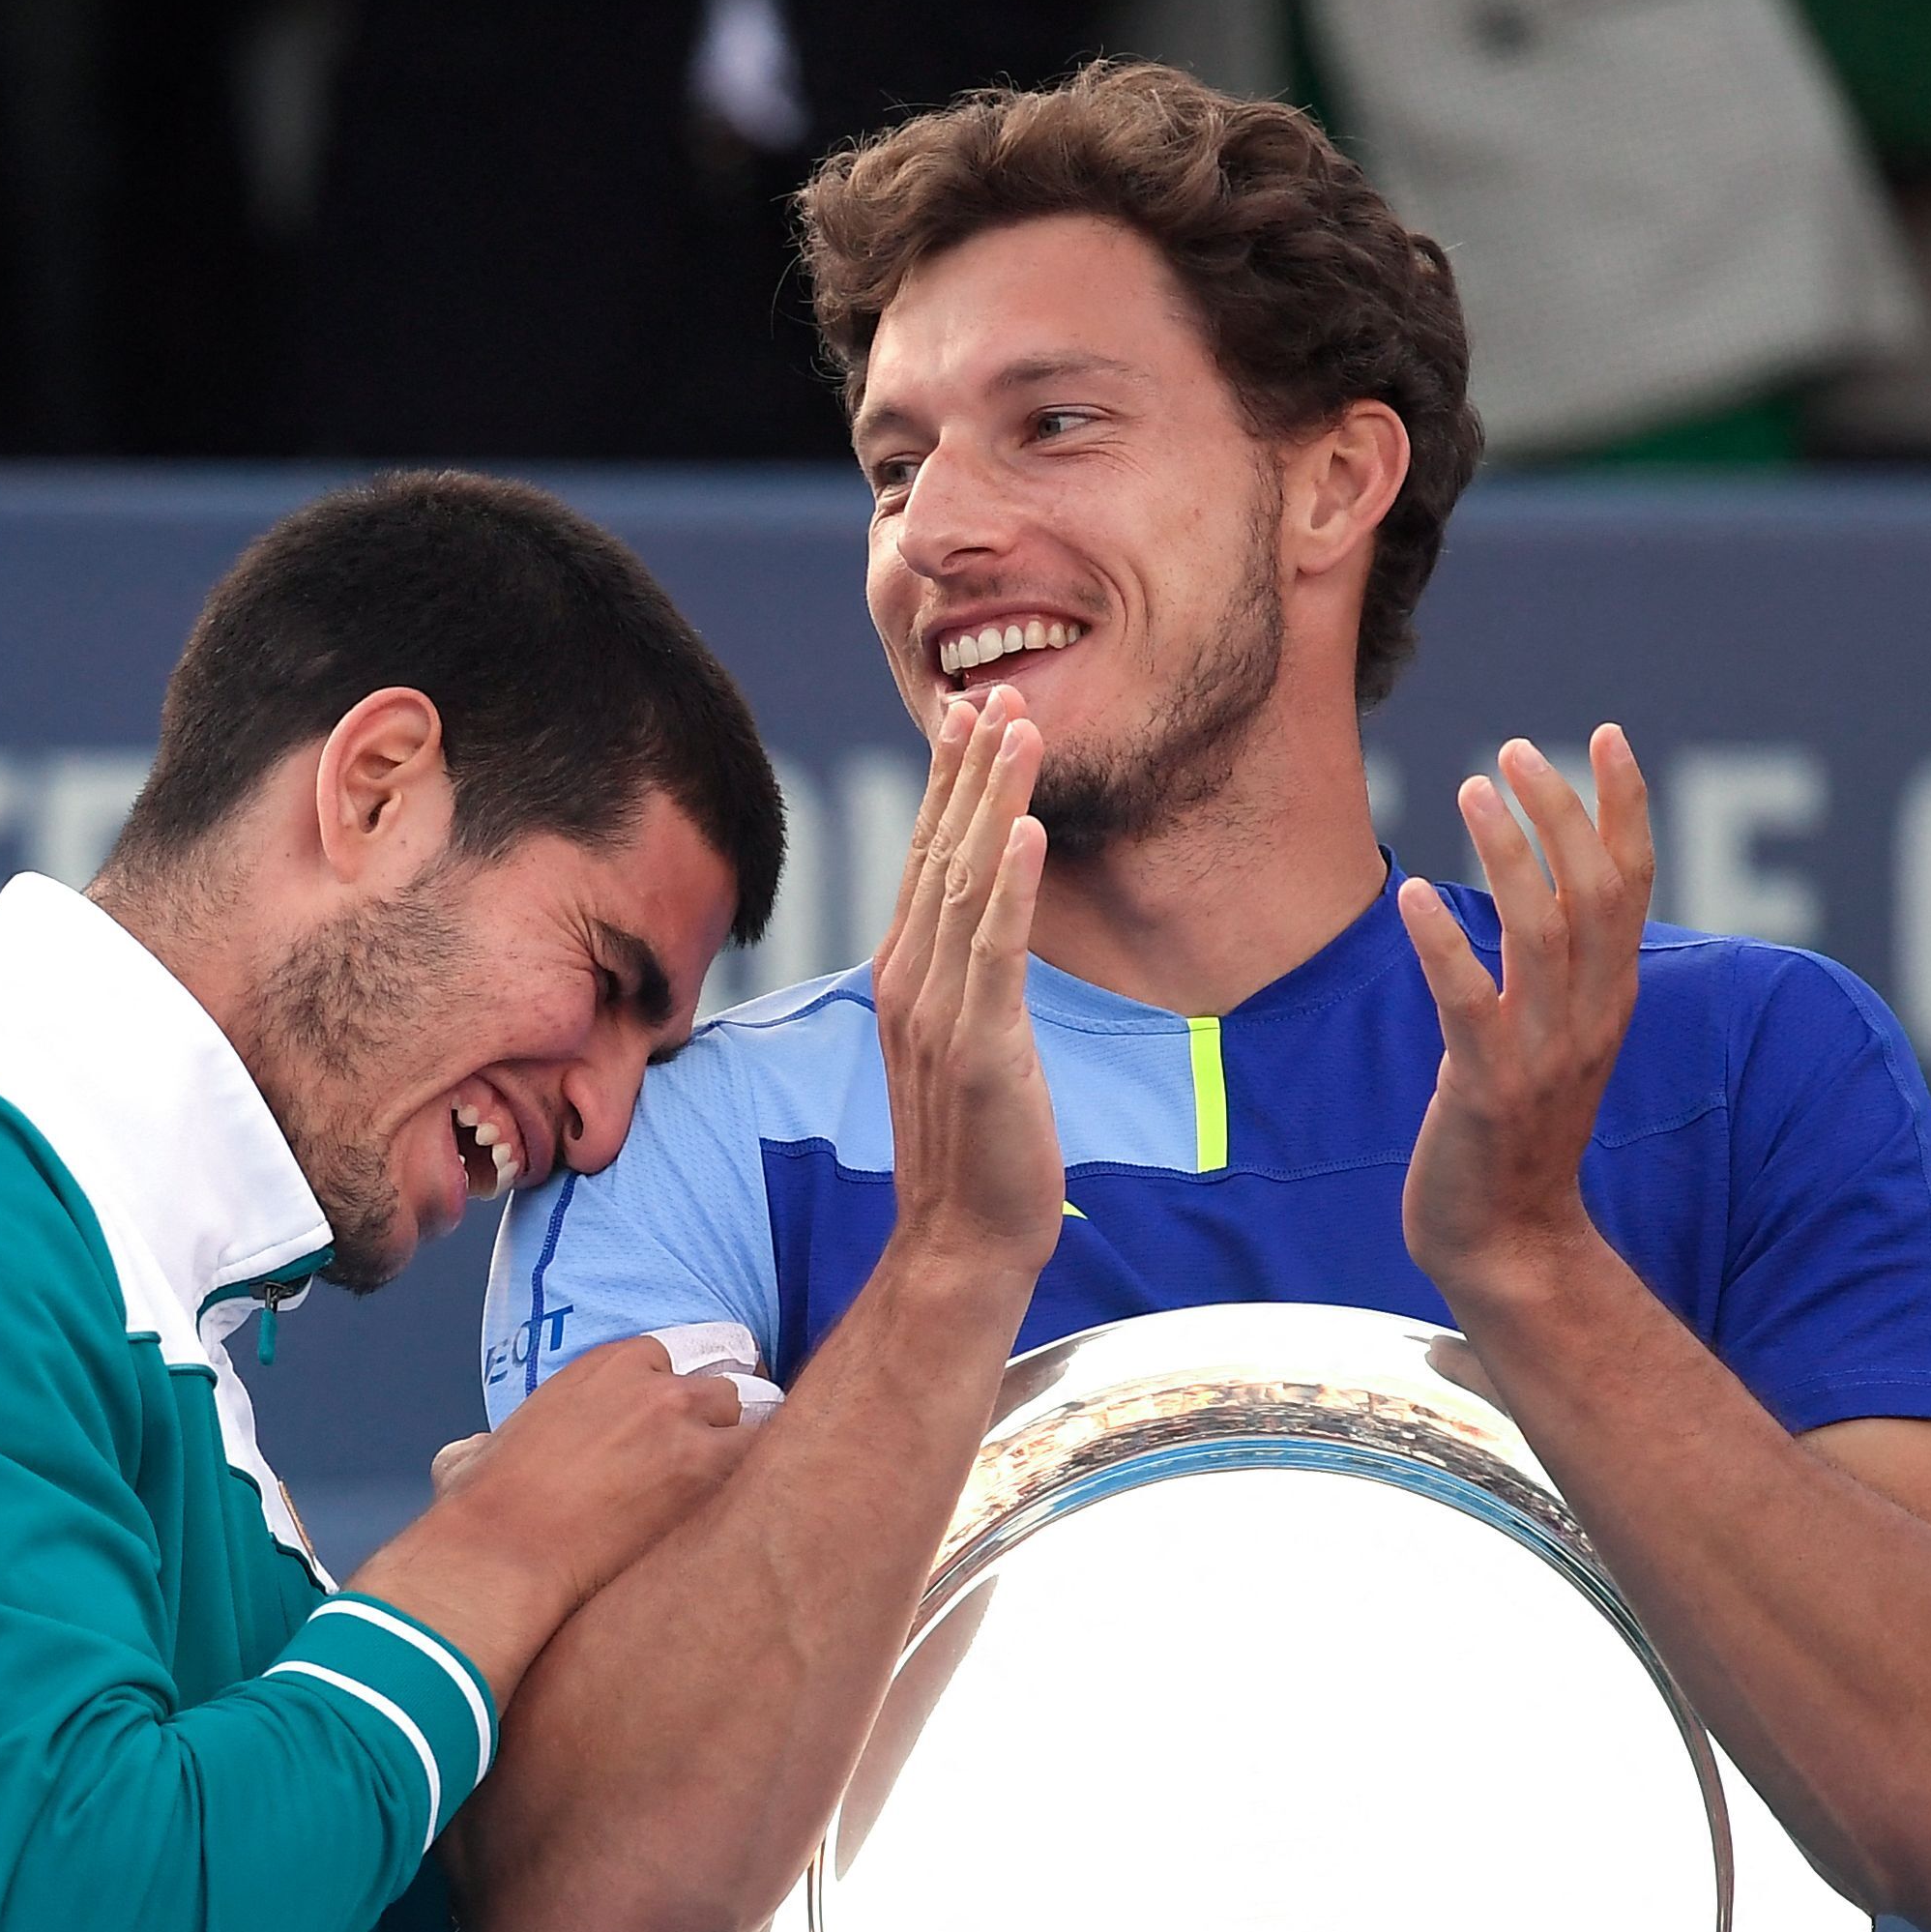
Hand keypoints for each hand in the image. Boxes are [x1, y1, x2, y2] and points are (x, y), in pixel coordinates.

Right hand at [353, 1337, 747, 1702]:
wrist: (501, 1553)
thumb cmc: (480, 1511)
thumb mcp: (476, 1454)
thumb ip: (491, 1441)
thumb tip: (475, 1455)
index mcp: (604, 1367)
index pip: (676, 1360)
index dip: (682, 1399)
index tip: (684, 1428)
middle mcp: (654, 1385)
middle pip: (728, 1386)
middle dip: (728, 1424)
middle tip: (722, 1467)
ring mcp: (687, 1424)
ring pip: (762, 1419)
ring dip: (755, 1454)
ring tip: (751, 1498)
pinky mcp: (709, 1473)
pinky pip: (771, 1461)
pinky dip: (771, 1485)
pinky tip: (763, 1519)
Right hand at [872, 689, 1066, 1285]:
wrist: (962, 1239)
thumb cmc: (976, 1150)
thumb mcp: (963, 1047)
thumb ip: (964, 983)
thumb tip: (982, 933)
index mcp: (904, 979)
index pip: (924, 861)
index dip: (948, 784)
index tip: (969, 715)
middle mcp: (909, 983)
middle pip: (938, 853)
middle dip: (969, 769)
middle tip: (995, 692)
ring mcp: (938, 1013)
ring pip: (964, 883)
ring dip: (993, 800)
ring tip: (1018, 730)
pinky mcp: (979, 1045)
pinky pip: (993, 950)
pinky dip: (1008, 886)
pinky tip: (1026, 831)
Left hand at [1396, 728, 1654, 1304]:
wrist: (1507, 1243)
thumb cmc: (1514, 1136)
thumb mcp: (1549, 1042)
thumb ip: (1550, 976)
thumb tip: (1524, 897)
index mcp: (1611, 1000)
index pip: (1633, 885)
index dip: (1623, 806)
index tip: (1604, 736)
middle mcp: (1591, 1019)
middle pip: (1596, 892)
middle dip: (1562, 812)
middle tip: (1514, 752)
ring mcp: (1543, 1054)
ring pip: (1541, 931)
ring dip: (1507, 853)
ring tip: (1471, 789)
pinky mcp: (1487, 1088)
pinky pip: (1469, 1001)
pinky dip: (1444, 942)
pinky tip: (1411, 896)